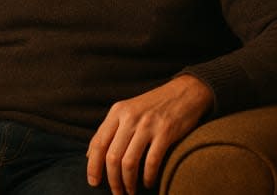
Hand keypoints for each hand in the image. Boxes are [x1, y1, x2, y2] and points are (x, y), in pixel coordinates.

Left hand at [86, 74, 212, 193]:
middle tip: (116, 193)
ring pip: (129, 162)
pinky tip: (148, 183)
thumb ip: (110, 129)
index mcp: (117, 111)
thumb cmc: (154, 105)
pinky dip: (147, 177)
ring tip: (130, 191)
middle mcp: (130, 117)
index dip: (93, 166)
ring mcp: (147, 125)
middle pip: (112, 157)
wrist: (185, 91)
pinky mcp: (165, 132)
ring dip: (128, 182)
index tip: (93, 182)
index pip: (98, 142)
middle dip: (112, 180)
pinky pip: (151, 162)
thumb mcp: (128, 110)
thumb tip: (90, 154)